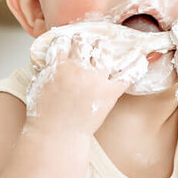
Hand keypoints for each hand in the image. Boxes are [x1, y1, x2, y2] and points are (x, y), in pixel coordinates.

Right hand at [25, 27, 141, 135]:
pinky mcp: (110, 93)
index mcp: (57, 66)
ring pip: (103, 51)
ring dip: (102, 47)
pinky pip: (127, 75)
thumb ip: (46, 69)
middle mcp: (77, 68)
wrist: (56, 136)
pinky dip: (136, 66)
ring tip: (102, 49)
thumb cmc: (43, 115)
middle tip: (85, 47)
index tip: (67, 45)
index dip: (65, 42)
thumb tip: (51, 59)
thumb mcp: (37, 86)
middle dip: (83, 41)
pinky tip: (141, 59)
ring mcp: (95, 80)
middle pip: (83, 41)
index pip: (63, 41)